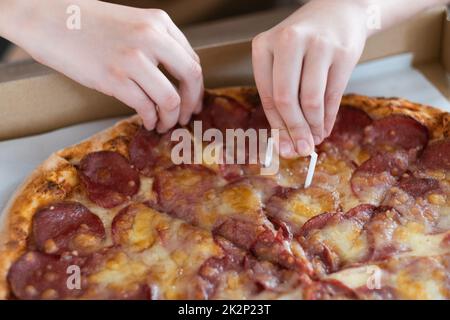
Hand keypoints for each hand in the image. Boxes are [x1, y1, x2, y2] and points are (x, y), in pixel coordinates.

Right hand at [8, 0, 202, 131]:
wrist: (45, 17)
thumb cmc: (86, 23)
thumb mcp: (131, 24)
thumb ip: (157, 45)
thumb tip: (176, 77)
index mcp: (159, 22)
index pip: (192, 60)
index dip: (196, 87)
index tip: (192, 102)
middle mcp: (151, 37)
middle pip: (191, 78)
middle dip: (190, 104)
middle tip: (184, 118)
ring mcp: (133, 57)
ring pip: (170, 99)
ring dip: (170, 118)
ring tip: (163, 125)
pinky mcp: (113, 77)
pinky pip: (146, 107)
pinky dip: (151, 119)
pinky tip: (147, 122)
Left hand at [252, 0, 367, 156]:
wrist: (340, 10)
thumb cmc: (304, 40)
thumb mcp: (282, 59)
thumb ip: (281, 95)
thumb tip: (286, 143)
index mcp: (264, 45)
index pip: (267, 96)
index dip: (277, 126)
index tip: (284, 147)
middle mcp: (288, 42)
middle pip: (286, 100)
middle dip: (294, 131)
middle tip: (301, 149)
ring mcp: (318, 46)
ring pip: (311, 101)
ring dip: (313, 127)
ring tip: (314, 139)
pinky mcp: (343, 53)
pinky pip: (333, 96)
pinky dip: (328, 118)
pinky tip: (325, 128)